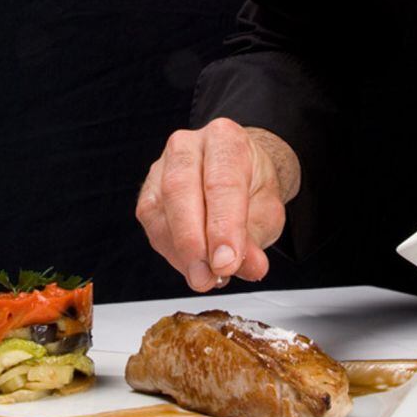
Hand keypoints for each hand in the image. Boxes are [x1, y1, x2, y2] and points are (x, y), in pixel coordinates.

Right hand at [136, 118, 299, 292]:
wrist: (239, 173)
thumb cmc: (251, 186)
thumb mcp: (268, 211)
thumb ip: (256, 238)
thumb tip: (248, 267)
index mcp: (224, 138)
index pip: (221, 182)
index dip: (223, 227)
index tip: (226, 263)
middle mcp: (187, 146)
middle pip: (180, 189)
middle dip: (192, 242)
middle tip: (207, 277)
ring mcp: (162, 166)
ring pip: (160, 211)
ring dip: (181, 253)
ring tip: (205, 276)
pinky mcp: (148, 192)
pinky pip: (152, 226)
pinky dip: (172, 253)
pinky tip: (191, 264)